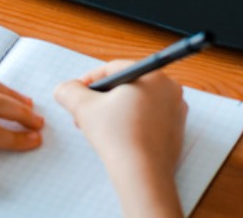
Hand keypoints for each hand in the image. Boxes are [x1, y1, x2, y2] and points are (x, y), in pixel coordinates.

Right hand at [55, 61, 186, 217]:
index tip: (78, 94)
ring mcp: (176, 110)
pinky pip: (150, 119)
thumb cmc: (116, 137)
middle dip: (103, 98)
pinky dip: (133, 123)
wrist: (142, 174)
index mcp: (152, 74)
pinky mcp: (177, 131)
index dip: (90, 80)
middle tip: (85, 113)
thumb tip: (64, 88)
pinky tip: (118, 138)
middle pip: (128, 85)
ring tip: (99, 128)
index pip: (114, 68)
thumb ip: (69, 91)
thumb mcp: (83, 108)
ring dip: (116, 111)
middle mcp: (170, 88)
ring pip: (139, 102)